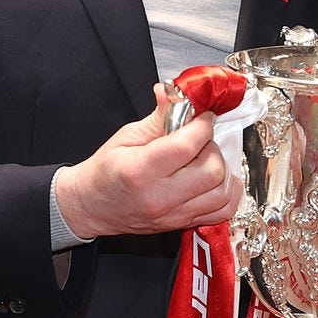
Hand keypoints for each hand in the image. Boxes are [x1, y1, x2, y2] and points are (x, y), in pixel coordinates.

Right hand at [55, 87, 239, 237]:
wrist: (91, 205)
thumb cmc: (105, 171)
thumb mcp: (126, 136)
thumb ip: (159, 117)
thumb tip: (177, 94)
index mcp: (140, 172)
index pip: (187, 146)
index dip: (202, 125)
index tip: (203, 117)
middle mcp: (159, 198)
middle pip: (212, 171)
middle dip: (212, 147)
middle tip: (201, 140)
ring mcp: (173, 215)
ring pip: (222, 193)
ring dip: (222, 170)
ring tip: (206, 158)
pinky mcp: (182, 224)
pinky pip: (222, 211)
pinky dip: (227, 192)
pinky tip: (215, 179)